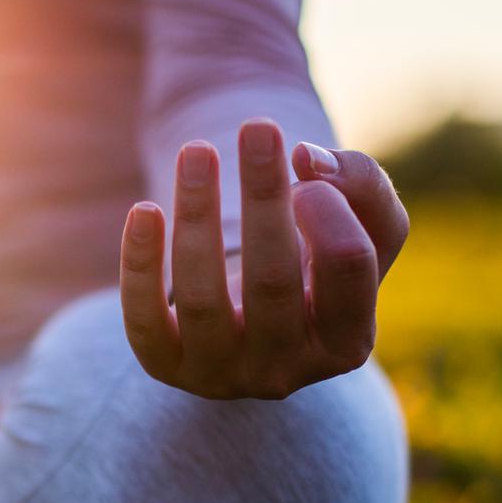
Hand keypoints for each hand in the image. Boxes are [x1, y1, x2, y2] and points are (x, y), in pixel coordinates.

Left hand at [118, 119, 409, 399]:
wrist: (254, 321)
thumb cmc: (315, 265)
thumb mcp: (360, 227)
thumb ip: (361, 184)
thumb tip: (306, 158)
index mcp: (347, 343)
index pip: (348, 270)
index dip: (330, 210)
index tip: (305, 167)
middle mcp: (286, 371)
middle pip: (272, 280)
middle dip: (262, 197)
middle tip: (256, 128)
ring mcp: (222, 375)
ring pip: (202, 298)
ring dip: (196, 216)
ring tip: (196, 150)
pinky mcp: (166, 366)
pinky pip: (144, 321)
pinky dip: (140, 264)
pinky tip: (145, 209)